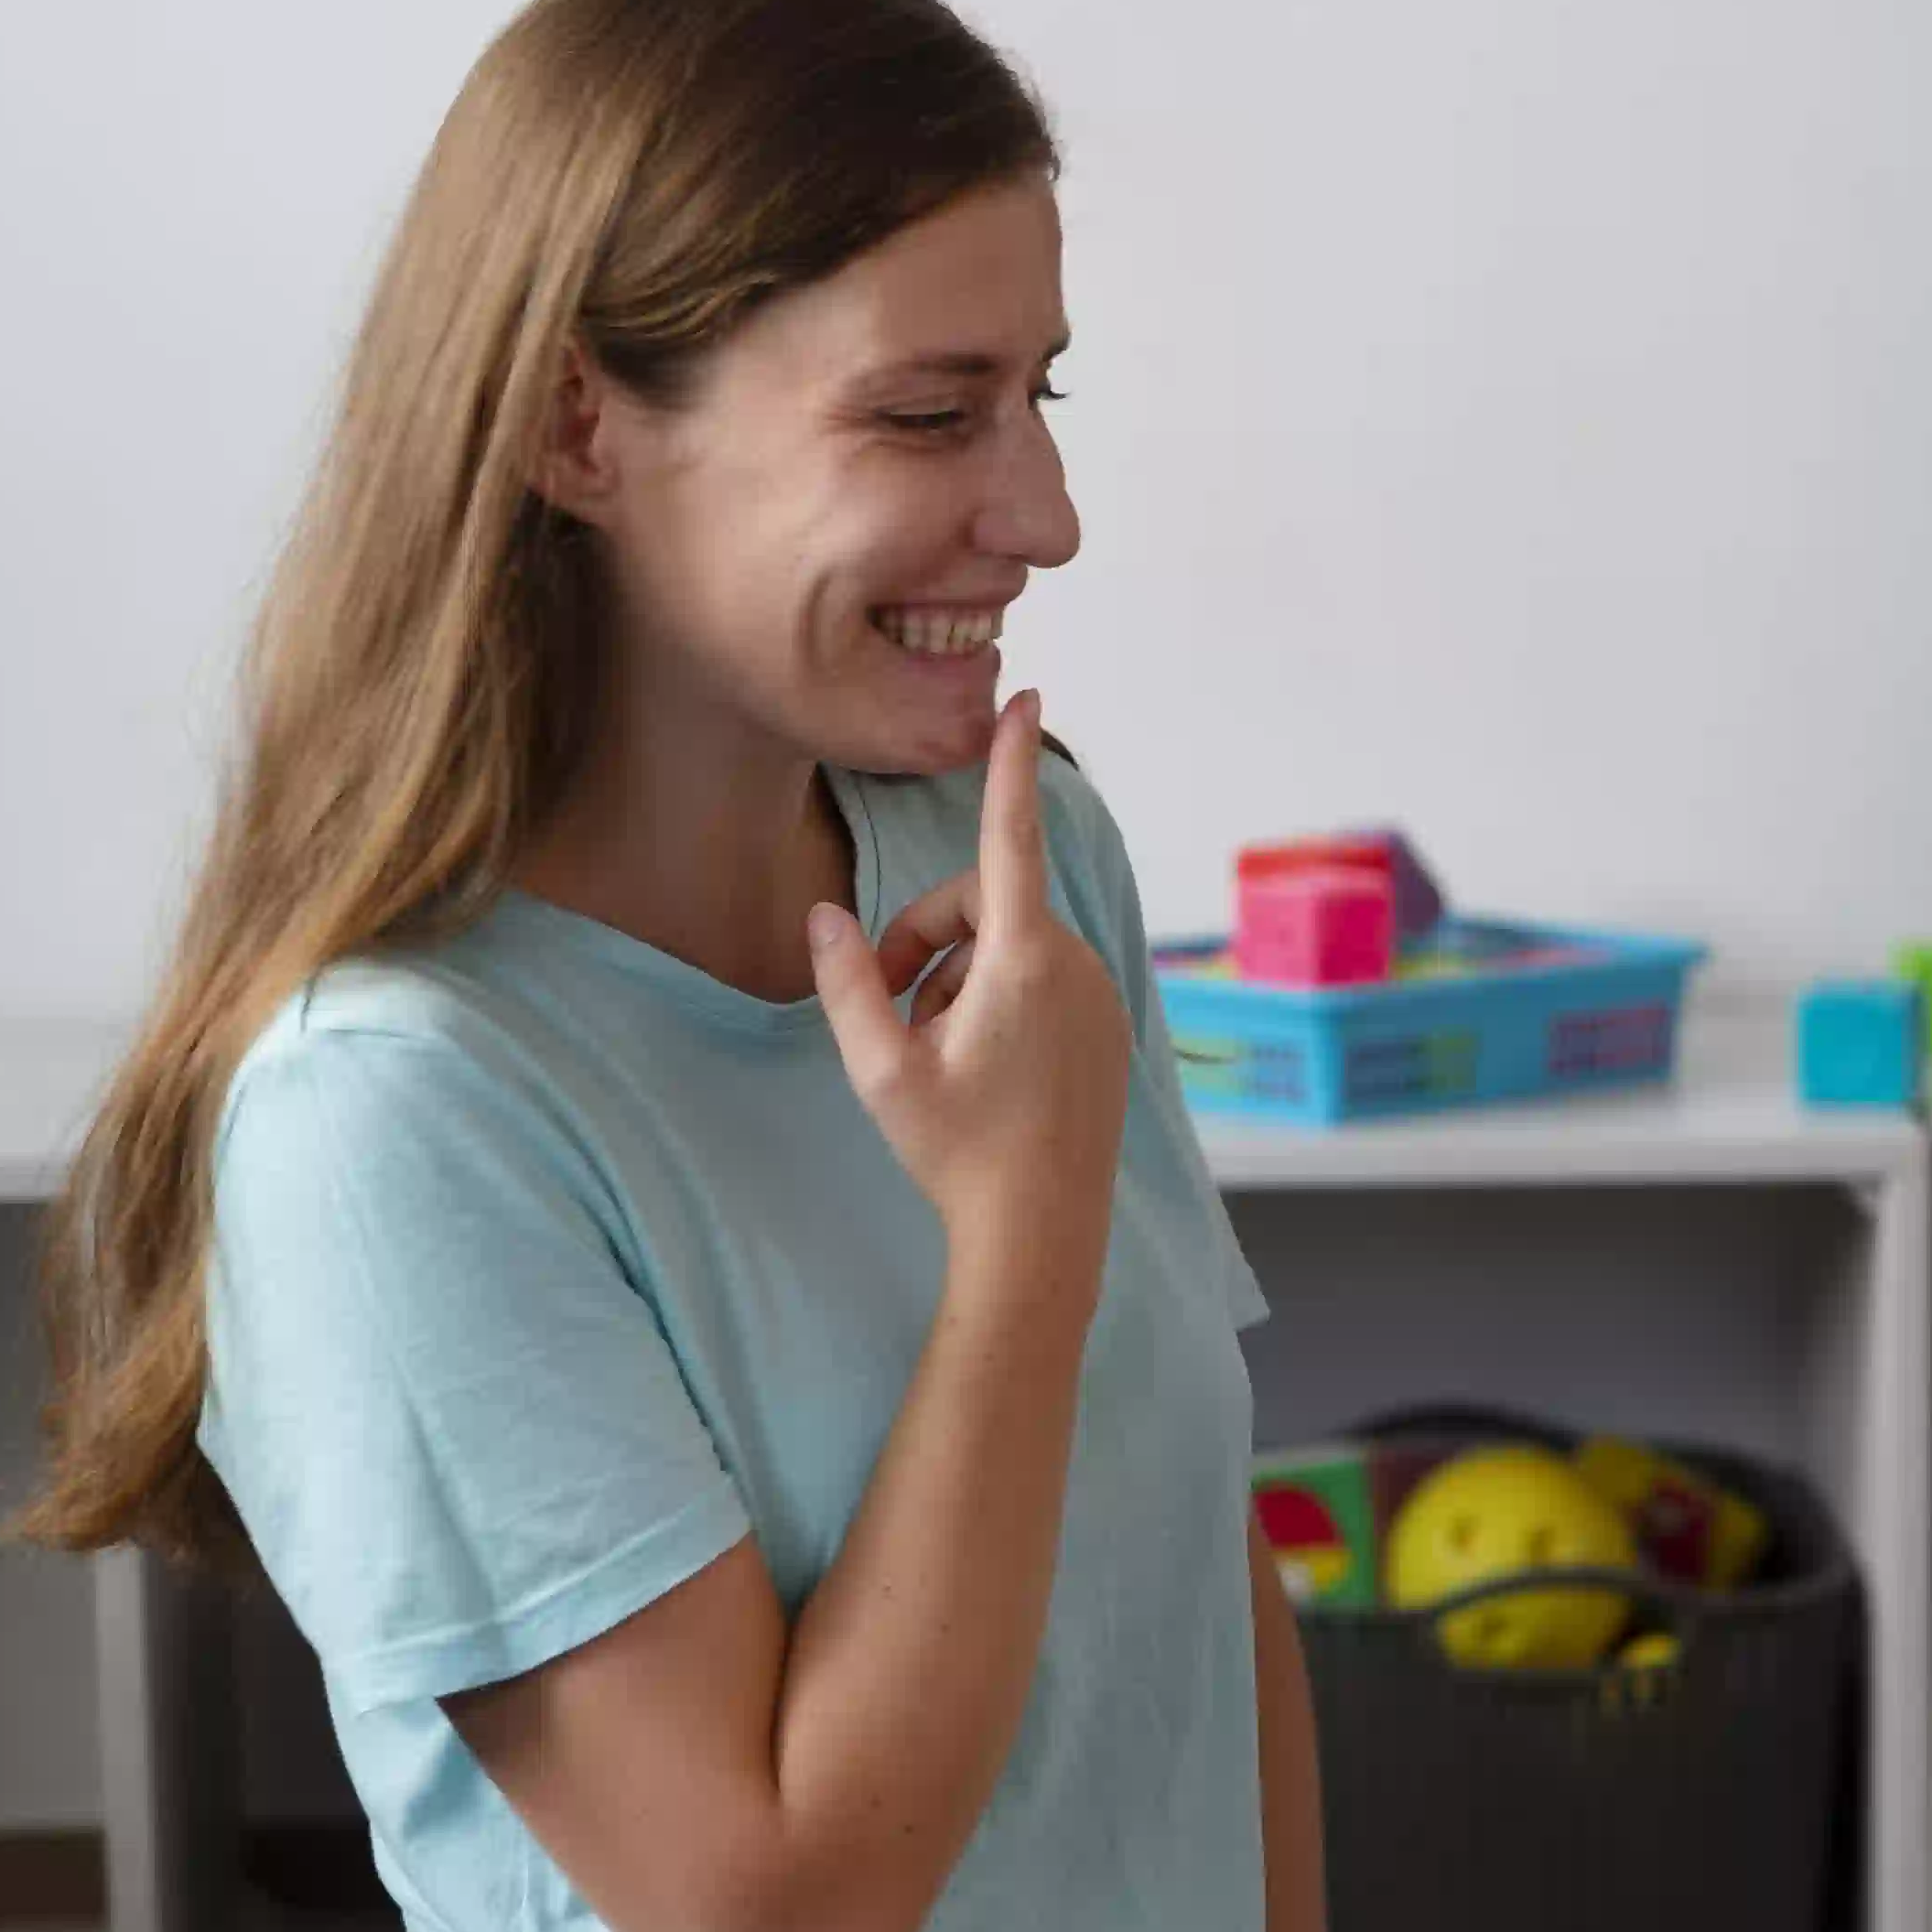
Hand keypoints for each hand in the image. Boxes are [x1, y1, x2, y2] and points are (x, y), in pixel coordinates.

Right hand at [804, 691, 1129, 1252]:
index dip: (1010, 764)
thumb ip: (847, 984)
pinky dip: (995, 1004)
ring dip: (956, 980)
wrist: (1042, 1235)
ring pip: (1007, 947)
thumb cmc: (959, 1155)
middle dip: (926, 940)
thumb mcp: (879, 1069)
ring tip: (931, 1054)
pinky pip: (1040, 982)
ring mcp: (1099, 996)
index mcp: (1025, 962)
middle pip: (982, 905)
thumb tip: (824, 918)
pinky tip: (978, 1071)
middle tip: (885, 1008)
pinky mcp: (1107, 1026)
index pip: (1011, 838)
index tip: (1027, 696)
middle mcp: (1075, 965)